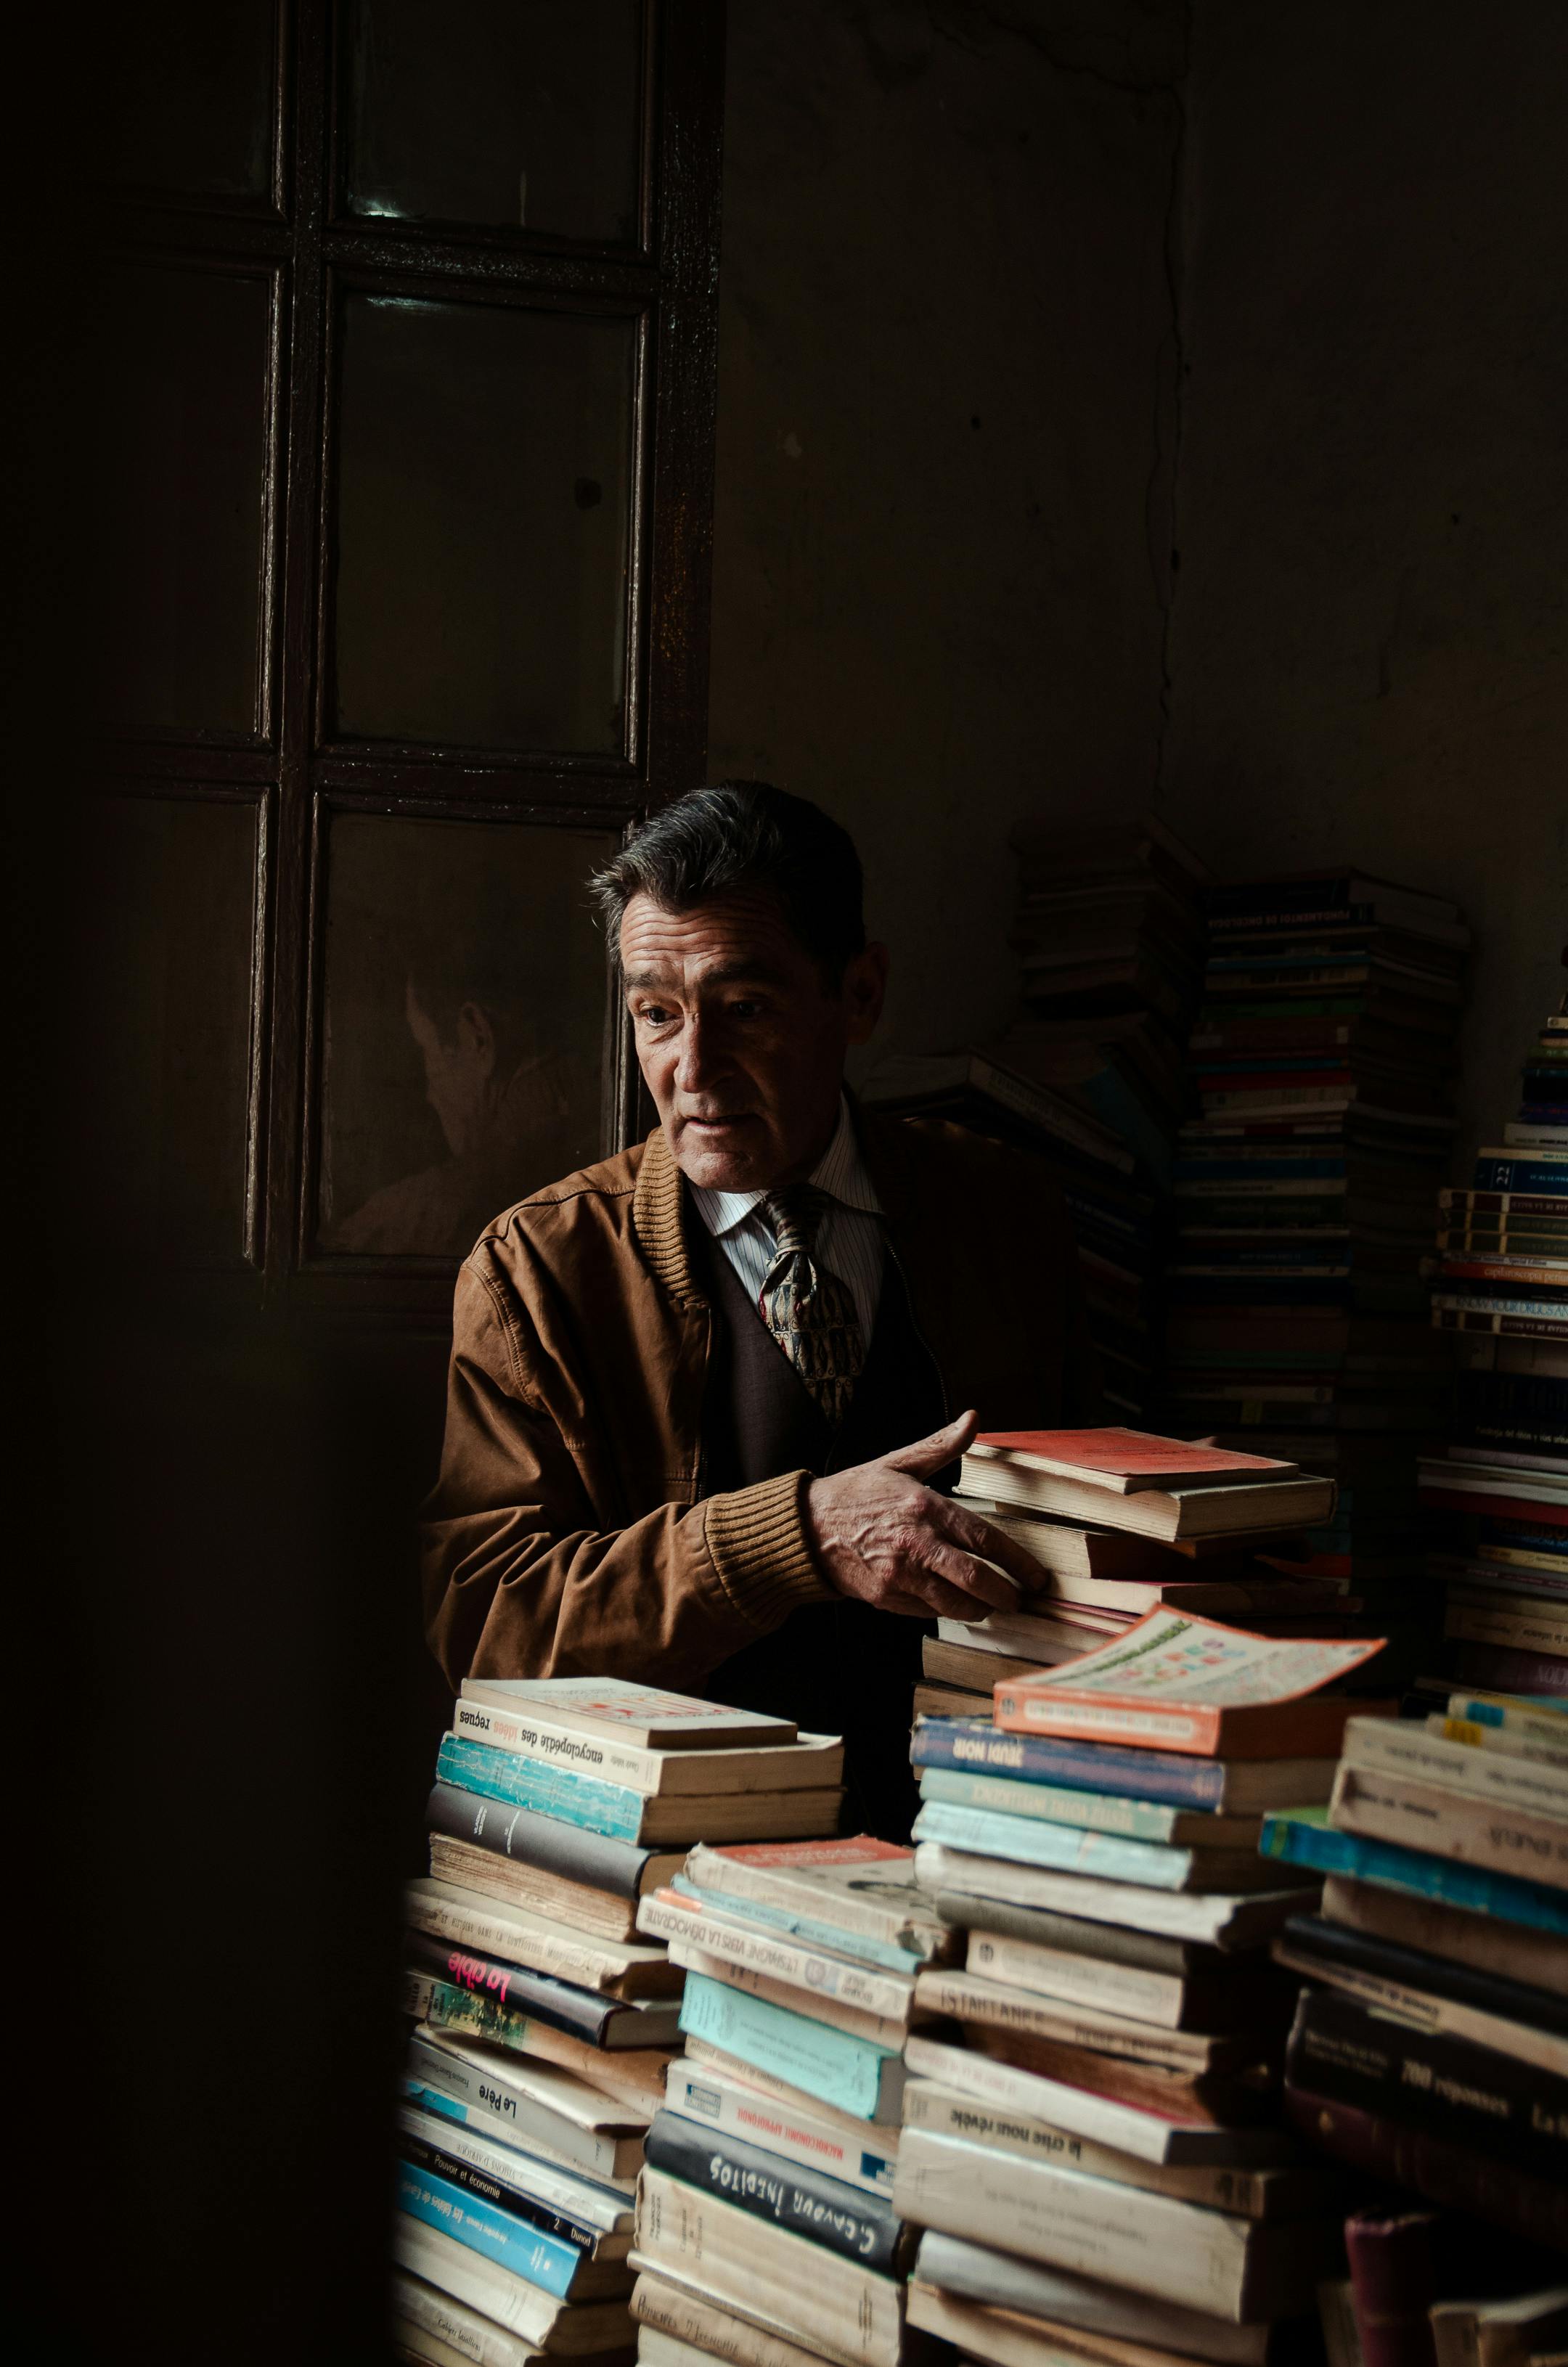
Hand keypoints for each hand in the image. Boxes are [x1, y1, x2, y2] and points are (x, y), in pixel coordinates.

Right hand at [804, 1410, 1048, 1620]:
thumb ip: (941, 1446)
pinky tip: (954, 1603)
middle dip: (1006, 1595)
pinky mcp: (886, 1597)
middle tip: (1020, 1600)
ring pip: (955, 1604)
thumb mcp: (899, 1462)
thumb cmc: (856, 1493)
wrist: (807, 1526)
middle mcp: (916, 1544)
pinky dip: (946, 1611)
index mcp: (925, 1508)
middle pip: (976, 1579)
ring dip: (980, 1609)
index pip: (984, 1539)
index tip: (1037, 1577)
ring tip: (991, 1605)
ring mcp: (900, 1575)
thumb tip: (973, 1419)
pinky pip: (928, 1612)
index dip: (1018, 1562)